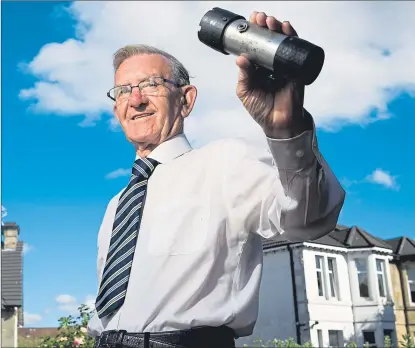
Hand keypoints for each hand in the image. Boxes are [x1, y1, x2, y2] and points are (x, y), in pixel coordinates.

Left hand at [236, 12, 307, 138]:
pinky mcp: (295, 69)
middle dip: (265, 27)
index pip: (255, 47)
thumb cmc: (261, 109)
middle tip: (261, 19)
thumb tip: (241, 58)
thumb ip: (243, 76)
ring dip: (277, 29)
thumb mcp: (246, 92)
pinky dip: (291, 38)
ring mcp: (282, 66)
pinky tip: (287, 30)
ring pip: (281, 42)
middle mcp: (269, 65)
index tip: (250, 22)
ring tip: (271, 22)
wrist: (278, 123)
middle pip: (268, 41)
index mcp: (256, 69)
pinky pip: (294, 50)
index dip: (253, 34)